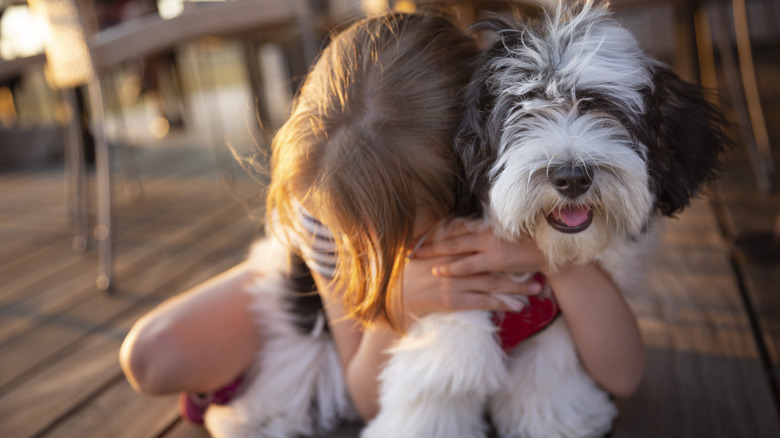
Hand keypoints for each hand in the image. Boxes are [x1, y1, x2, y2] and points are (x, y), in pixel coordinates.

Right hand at [400, 250, 541, 325]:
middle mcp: (452, 263)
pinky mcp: (451, 300)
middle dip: (516, 266)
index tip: (521, 248)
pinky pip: (481, 301)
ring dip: (515, 287)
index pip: (479, 245)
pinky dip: (500, 303)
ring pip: (491, 282)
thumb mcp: (420, 252)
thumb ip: (440, 243)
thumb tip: (460, 232)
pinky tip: (516, 307)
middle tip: (538, 268)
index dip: (501, 246)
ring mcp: (452, 281)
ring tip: (535, 290)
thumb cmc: (404, 275)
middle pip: (491, 263)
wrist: (390, 298)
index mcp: (446, 249)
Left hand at [413, 219, 549, 276]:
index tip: (417, 232)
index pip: (454, 224)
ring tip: (414, 256)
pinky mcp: (495, 259)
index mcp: (486, 223)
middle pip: (448, 234)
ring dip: (432, 252)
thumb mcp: (505, 232)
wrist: (551, 248)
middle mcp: (484, 230)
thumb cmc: (528, 241)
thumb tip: (468, 234)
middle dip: (427, 240)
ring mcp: (489, 244)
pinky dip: (451, 267)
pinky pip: (468, 264)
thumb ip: (486, 233)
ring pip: (453, 247)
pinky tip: (437, 270)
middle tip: (407, 243)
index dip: (434, 229)